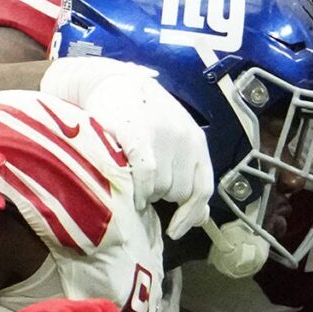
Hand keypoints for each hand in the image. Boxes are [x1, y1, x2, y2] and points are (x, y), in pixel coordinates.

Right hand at [44, 58, 210, 237]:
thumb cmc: (140, 115)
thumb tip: (201, 218)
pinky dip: (136, 189)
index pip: (203, 188)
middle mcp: (184, 139)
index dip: (190, 215)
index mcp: (196, 141)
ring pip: (159, 189)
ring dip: (143, 192)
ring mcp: (162, 136)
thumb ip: (188, 175)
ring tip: (128, 177)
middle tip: (140, 184)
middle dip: (159, 196)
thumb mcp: (172, 140)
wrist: (109, 80)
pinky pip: (145, 177)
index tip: (174, 231)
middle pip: (177, 192)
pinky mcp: (137, 135)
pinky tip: (125, 187)